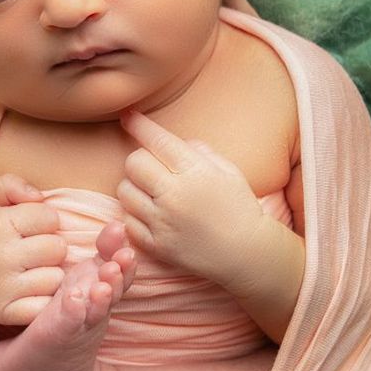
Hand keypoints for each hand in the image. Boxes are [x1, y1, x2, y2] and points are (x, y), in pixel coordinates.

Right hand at [0, 174, 66, 325]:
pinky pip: (44, 305)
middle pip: (57, 248)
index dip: (42, 220)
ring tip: (27, 270)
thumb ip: (12, 186)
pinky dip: (40, 299)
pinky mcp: (5, 313)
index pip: (51, 218)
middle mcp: (1, 256)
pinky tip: (25, 291)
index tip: (27, 227)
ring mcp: (4, 288)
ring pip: (55, 278)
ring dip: (46, 273)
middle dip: (48, 246)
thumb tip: (40, 196)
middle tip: (29, 250)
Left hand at [115, 108, 269, 287]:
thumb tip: (170, 142)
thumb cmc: (239, 207)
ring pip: (125, 191)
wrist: (246, 253)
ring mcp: (163, 223)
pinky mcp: (156, 246)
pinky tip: (153, 215)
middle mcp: (175, 196)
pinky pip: (127, 221)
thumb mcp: (228, 171)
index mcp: (195, 172)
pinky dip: (135, 215)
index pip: (157, 140)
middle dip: (140, 160)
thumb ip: (198, 151)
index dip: (138, 125)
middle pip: (133, 163)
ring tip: (152, 193)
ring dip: (134, 187)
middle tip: (153, 168)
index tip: (128, 117)